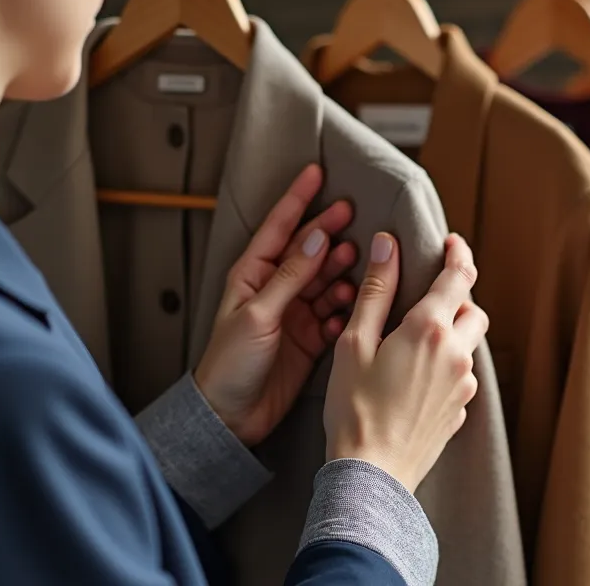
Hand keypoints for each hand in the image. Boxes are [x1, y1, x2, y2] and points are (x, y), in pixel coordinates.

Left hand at [195, 165, 358, 445]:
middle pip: (309, 252)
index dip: (297, 200)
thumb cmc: (229, 364)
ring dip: (342, 273)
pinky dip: (345, 309)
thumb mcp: (258, 315)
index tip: (316, 173)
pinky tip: (353, 308)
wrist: (231, 416)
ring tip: (359, 267)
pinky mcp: (309, 338)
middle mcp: (274, 290)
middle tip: (356, 219)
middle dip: (331, 234)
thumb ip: (289, 277)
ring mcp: (294, 314)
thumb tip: (315, 238)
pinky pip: (334, 314)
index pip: (278, 228)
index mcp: (252, 276)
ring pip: (326, 281)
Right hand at [324, 233, 485, 491]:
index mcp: (429, 329)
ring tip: (415, 340)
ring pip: (469, 345)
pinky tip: (415, 377)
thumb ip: (376, 291)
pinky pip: (460, 376)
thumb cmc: (353, 408)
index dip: (458, 253)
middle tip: (428, 296)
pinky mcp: (460, 411)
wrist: (372, 474)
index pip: (459, 276)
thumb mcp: (353, 342)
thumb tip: (387, 245)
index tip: (450, 243)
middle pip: (473, 310)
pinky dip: (445, 365)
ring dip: (451, 333)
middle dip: (457, 297)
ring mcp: (463, 385)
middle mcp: (456, 354)